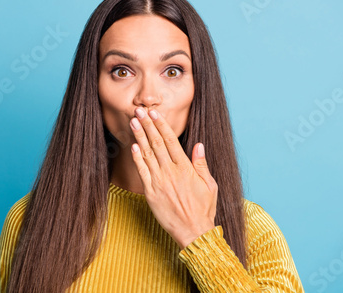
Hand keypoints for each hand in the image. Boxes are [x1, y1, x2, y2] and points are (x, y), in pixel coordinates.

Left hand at [129, 107, 217, 249]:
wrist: (193, 231)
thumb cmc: (203, 208)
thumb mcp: (209, 184)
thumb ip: (201, 164)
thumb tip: (198, 145)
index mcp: (185, 168)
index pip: (171, 141)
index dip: (161, 125)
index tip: (155, 113)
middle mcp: (171, 172)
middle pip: (156, 143)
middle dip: (148, 125)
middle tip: (139, 111)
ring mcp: (159, 182)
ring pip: (147, 154)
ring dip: (139, 137)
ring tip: (133, 122)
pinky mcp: (150, 192)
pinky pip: (142, 171)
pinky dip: (137, 158)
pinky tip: (133, 146)